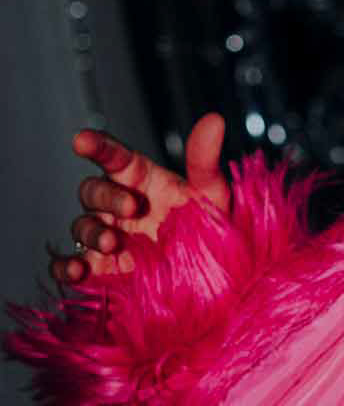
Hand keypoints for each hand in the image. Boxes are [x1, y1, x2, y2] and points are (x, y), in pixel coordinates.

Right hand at [48, 113, 230, 286]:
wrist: (215, 285)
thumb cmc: (210, 234)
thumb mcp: (212, 198)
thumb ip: (205, 162)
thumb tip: (214, 120)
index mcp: (140, 181)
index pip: (112, 156)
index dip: (96, 146)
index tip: (83, 141)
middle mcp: (117, 206)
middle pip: (93, 190)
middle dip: (107, 196)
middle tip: (132, 208)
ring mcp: (106, 237)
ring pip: (81, 225)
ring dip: (92, 231)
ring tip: (112, 243)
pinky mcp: (100, 270)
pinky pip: (70, 264)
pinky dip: (66, 266)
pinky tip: (77, 271)